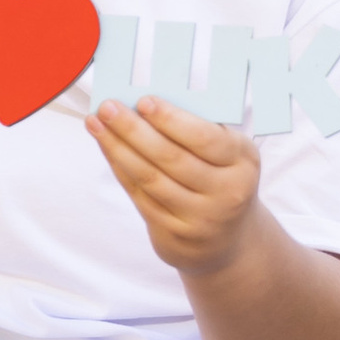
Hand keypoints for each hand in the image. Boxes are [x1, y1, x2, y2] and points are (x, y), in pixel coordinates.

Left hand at [86, 96, 261, 273]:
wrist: (227, 238)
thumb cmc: (220, 177)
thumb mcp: (227, 154)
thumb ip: (196, 130)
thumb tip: (145, 103)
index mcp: (242, 162)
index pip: (205, 138)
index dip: (171, 120)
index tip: (143, 101)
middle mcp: (227, 193)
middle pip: (171, 158)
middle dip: (134, 129)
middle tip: (108, 107)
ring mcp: (201, 218)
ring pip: (150, 178)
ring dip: (118, 148)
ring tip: (97, 124)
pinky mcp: (176, 235)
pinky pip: (141, 197)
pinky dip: (121, 169)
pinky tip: (108, 149)